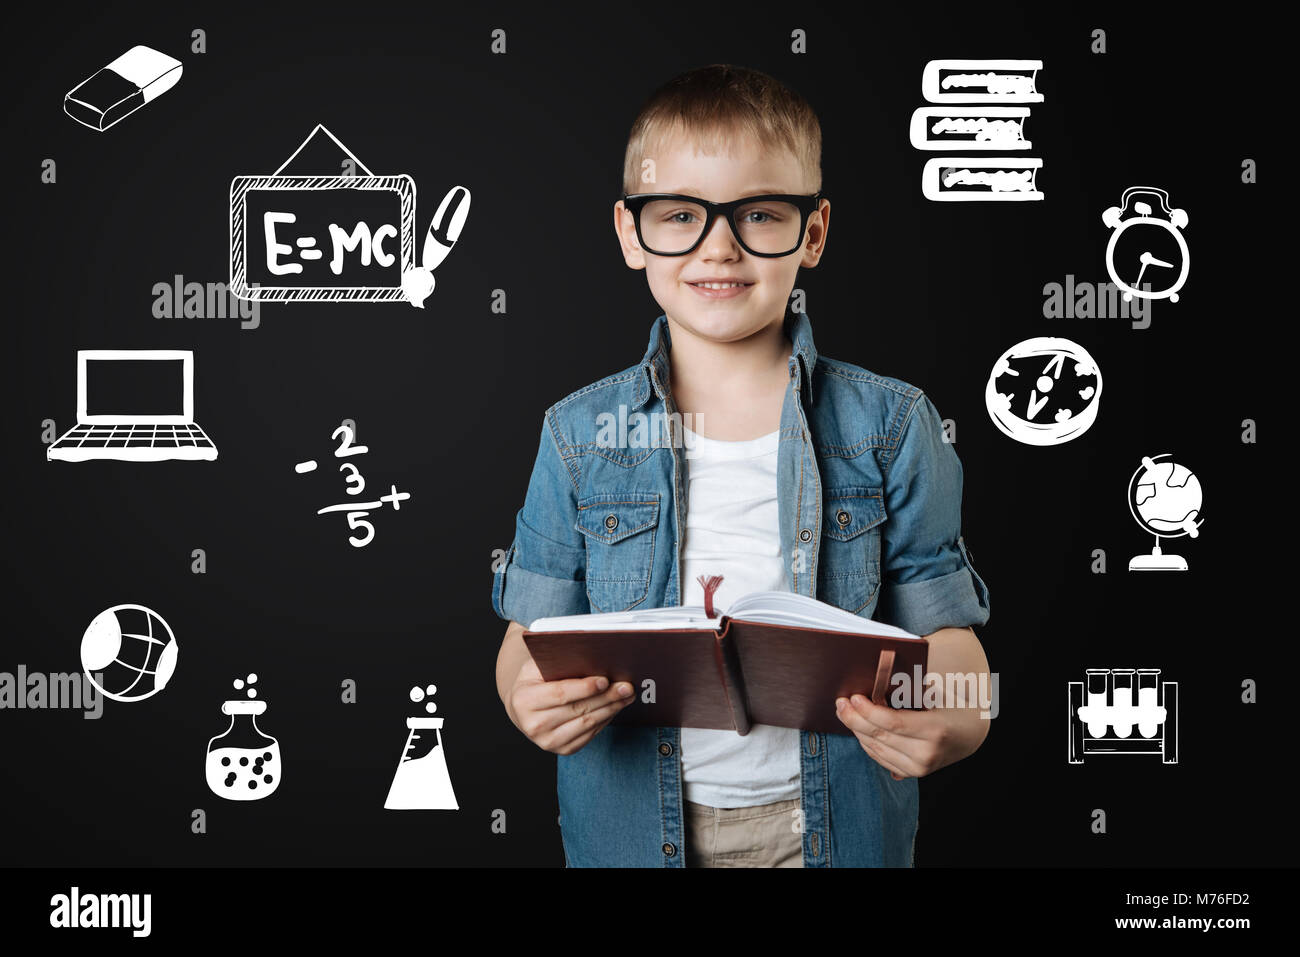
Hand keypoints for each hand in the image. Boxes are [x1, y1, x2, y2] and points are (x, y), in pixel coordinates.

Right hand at [508, 657, 634, 754]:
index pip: (560, 694)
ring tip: (626, 696)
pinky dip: (605, 719)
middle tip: (626, 686)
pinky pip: (590, 734)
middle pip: (578, 710)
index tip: (605, 680)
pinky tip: (615, 707)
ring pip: (587, 724)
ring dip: (611, 709)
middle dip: (606, 697)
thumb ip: (558, 662)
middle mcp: (533, 725)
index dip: (584, 688)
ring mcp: (547, 741)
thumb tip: (592, 656)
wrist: (522, 707)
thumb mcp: (536, 666)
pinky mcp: (562, 750)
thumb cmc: (533, 681)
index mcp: (524, 701)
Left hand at [834, 693, 964, 780]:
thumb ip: (910, 688)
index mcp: (935, 730)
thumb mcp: (937, 692)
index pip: (893, 723)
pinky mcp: (913, 774)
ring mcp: (919, 768)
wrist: (969, 734)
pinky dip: (866, 743)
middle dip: (855, 719)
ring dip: (857, 731)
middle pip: (880, 736)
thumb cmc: (950, 705)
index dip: (869, 711)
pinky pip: (881, 759)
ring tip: (844, 713)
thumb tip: (879, 685)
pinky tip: (858, 729)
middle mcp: (927, 754)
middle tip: (841, 703)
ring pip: (877, 749)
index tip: (853, 698)